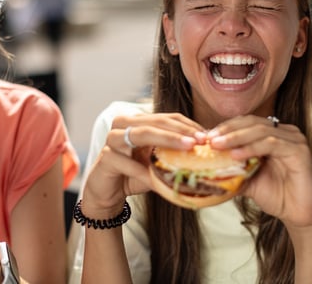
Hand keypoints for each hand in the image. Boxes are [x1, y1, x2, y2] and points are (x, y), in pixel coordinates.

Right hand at [80, 113, 203, 217]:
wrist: (108, 194)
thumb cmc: (135, 175)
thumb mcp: (157, 163)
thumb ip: (173, 154)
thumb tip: (205, 154)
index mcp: (138, 122)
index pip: (167, 118)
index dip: (187, 125)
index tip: (206, 136)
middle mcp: (124, 124)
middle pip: (156, 121)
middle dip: (180, 131)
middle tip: (200, 140)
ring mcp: (112, 139)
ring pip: (141, 133)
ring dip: (166, 140)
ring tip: (186, 147)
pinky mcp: (105, 157)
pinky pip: (127, 163)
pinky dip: (143, 172)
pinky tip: (156, 180)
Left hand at [208, 115, 311, 228]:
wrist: (298, 214)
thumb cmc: (276, 195)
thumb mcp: (247, 179)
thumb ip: (231, 169)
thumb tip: (204, 166)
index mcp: (273, 134)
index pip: (246, 122)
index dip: (225, 127)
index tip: (206, 137)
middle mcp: (285, 132)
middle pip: (252, 122)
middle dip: (228, 130)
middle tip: (209, 139)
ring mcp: (294, 139)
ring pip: (260, 130)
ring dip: (236, 137)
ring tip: (218, 146)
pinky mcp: (300, 150)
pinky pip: (272, 144)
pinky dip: (252, 148)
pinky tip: (236, 155)